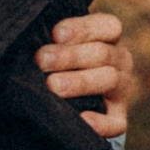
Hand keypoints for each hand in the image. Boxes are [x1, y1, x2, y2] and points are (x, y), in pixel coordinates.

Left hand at [38, 13, 134, 140]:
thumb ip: (51, 41)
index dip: (83, 28)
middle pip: (102, 53)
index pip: (107, 26)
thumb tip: (28, 35)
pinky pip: (116, 123)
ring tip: (52, 85)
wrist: (70, 98)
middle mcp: (119, 61)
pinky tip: (81, 119)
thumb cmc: (57, 62)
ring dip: (80, 82)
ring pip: (110, 80)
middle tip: (41, 60)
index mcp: (108, 38)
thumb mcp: (58, 46)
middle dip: (69, 56)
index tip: (55, 34)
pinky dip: (100, 123)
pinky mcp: (118, 118)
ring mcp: (121, 90)